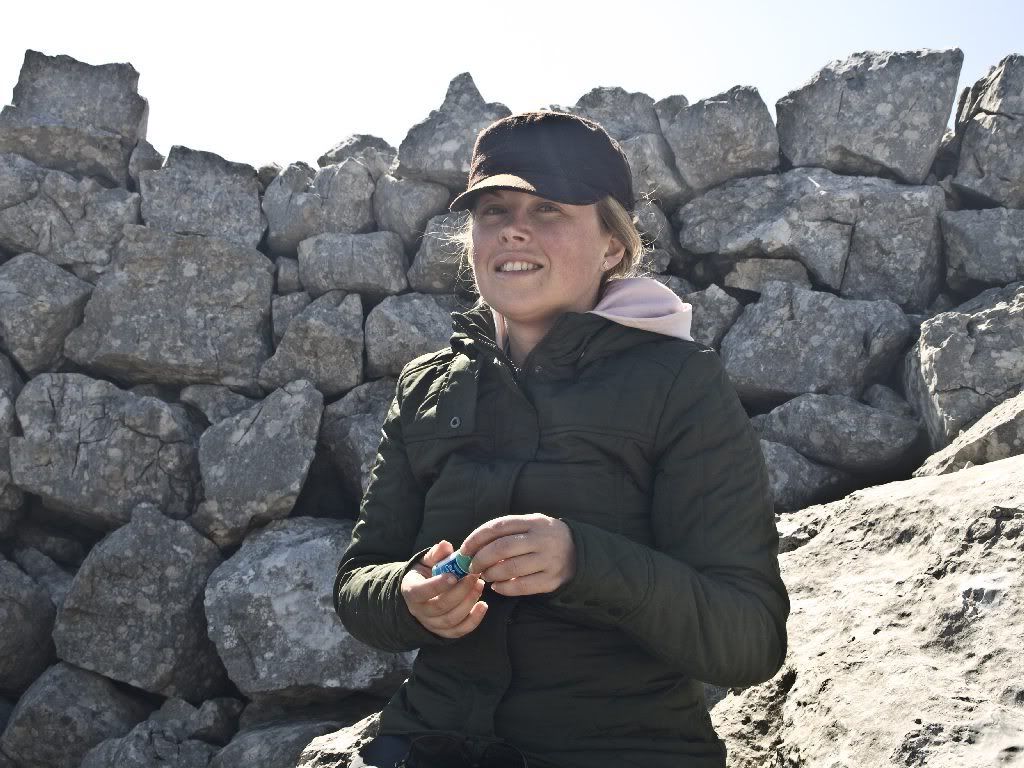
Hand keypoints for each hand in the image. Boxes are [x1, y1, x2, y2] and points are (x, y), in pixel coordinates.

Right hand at [400, 540, 487, 638]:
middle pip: (440, 606)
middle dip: (460, 591)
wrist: (421, 594)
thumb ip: (436, 554)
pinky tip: (483, 605)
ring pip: (451, 619)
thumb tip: (445, 545)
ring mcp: (431, 624)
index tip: (454, 575)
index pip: (422, 591)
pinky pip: (459, 631)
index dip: (438, 585)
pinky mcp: (444, 632)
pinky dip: (473, 620)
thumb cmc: (426, 574)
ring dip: (469, 602)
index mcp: (411, 591)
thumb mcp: (427, 561)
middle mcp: (419, 611)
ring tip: (479, 585)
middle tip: (474, 576)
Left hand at [461, 514, 575, 596]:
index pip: (498, 527)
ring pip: (511, 569)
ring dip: (491, 574)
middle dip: (480, 559)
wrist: (578, 551)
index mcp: (534, 522)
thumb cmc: (543, 537)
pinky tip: (497, 586)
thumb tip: (472, 547)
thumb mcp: (530, 525)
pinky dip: (505, 588)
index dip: (477, 538)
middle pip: (502, 548)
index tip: (464, 549)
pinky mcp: (552, 580)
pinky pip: (522, 587)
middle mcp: (542, 539)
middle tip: (471, 566)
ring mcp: (549, 560)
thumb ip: (506, 532)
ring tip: (485, 575)